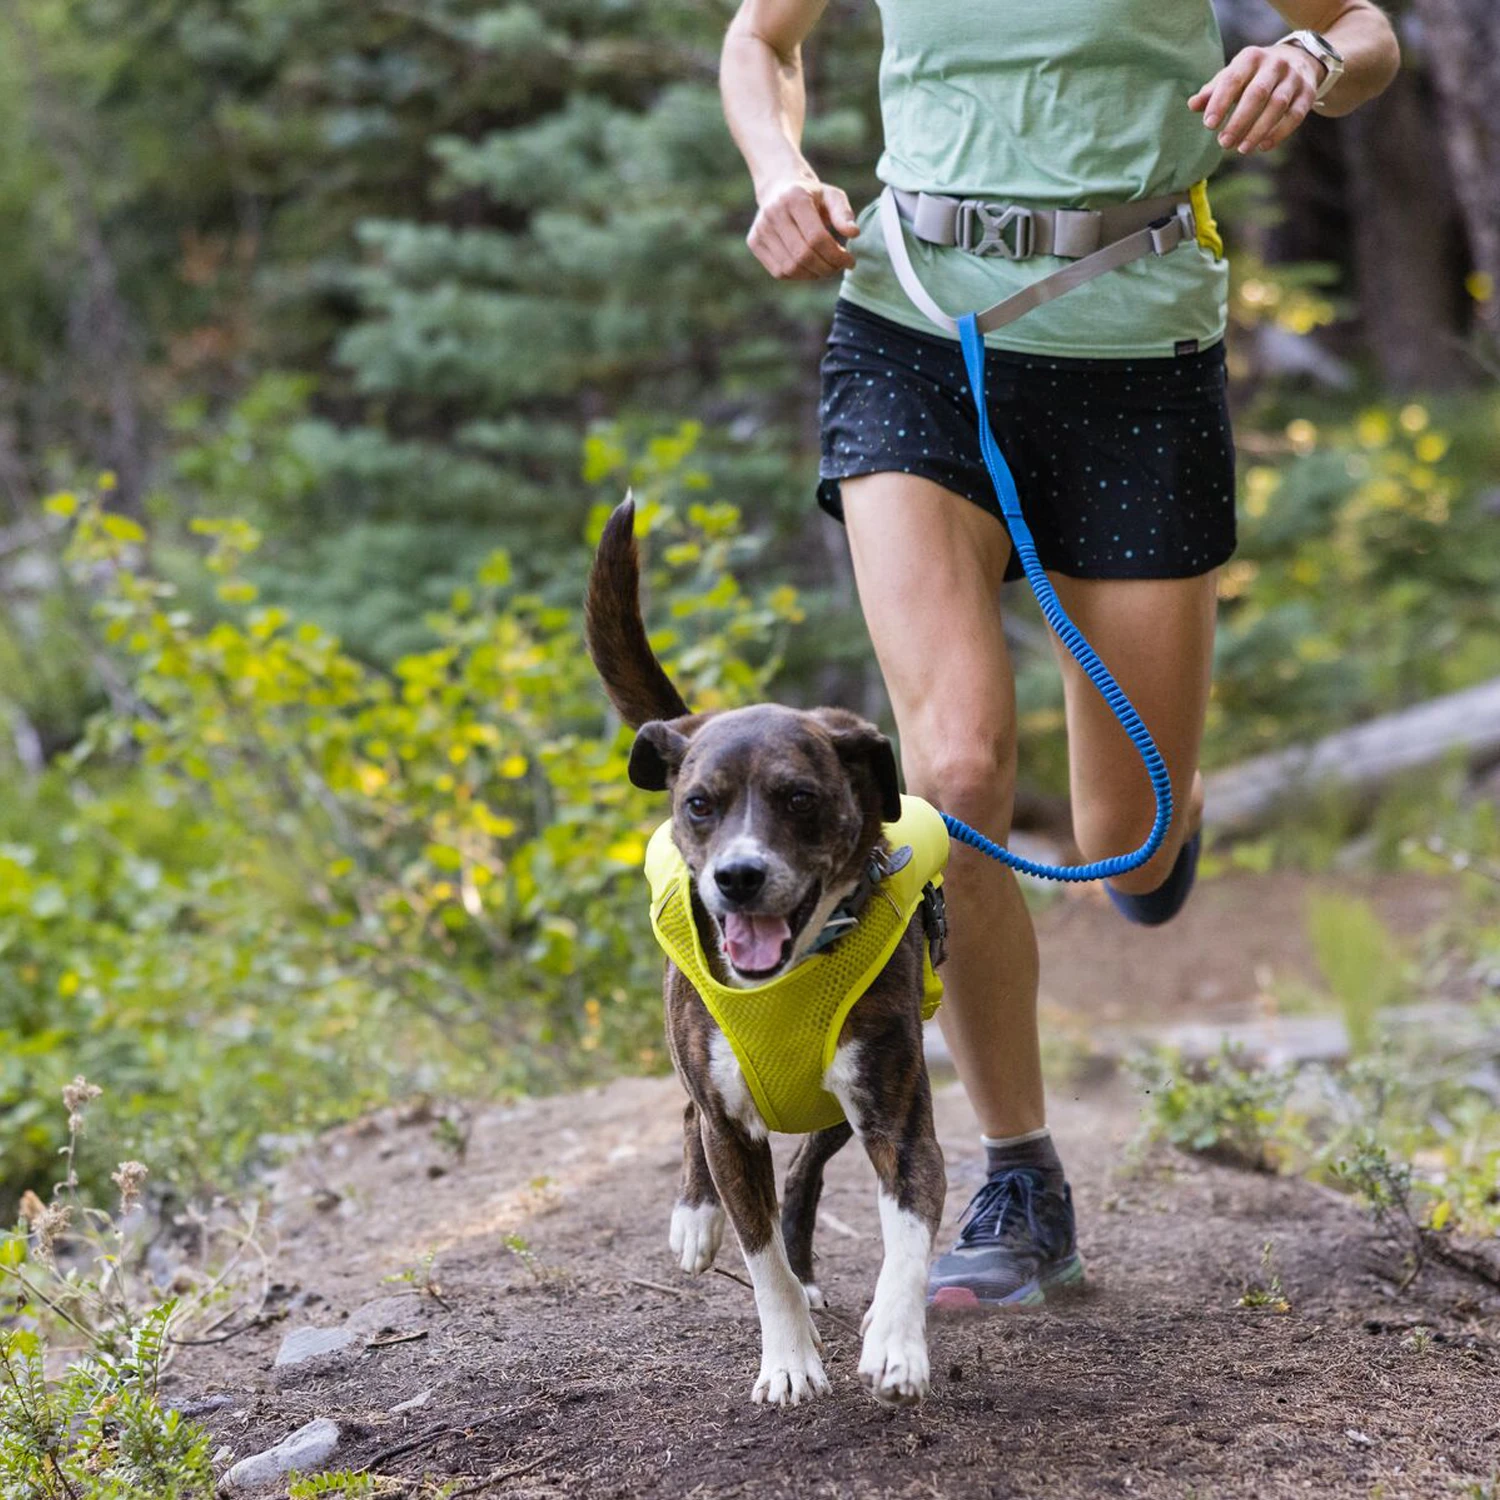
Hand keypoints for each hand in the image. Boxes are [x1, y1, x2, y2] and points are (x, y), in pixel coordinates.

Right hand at [746, 176, 858, 279]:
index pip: (817, 238)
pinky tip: (810, 268)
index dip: (836, 255)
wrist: (779, 187)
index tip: (850, 261)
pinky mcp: (754, 242)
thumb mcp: (832, 196)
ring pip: (791, 268)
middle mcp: (773, 212)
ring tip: (826, 268)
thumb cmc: (812, 196)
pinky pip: (779, 271)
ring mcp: (760, 228)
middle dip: (826, 267)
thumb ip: (844, 214)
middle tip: (839, 267)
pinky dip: (799, 275)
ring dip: (814, 274)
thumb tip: (854, 233)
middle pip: (803, 255)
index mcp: (794, 197)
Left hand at [1189, 43, 1322, 154]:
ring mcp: (1294, 77)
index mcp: (1251, 58)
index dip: (1220, 102)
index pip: (1233, 79)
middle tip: (1223, 143)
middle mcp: (1275, 64)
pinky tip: (1262, 146)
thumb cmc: (1254, 74)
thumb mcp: (1233, 76)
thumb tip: (1192, 105)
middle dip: (1239, 120)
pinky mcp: (1307, 93)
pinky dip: (1279, 132)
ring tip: (1241, 149)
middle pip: (1257, 93)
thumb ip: (1213, 91)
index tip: (1209, 125)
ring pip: (1277, 105)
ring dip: (1258, 130)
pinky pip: (1295, 115)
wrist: (1299, 59)